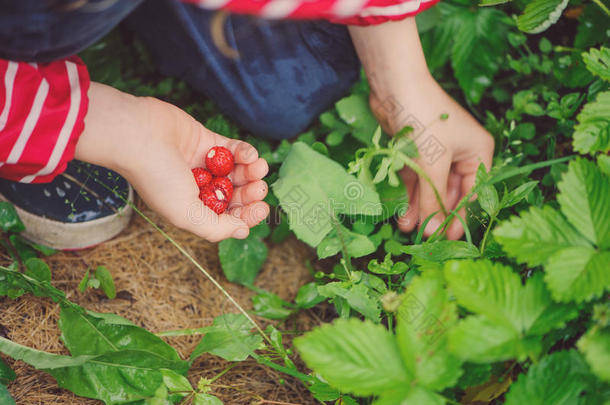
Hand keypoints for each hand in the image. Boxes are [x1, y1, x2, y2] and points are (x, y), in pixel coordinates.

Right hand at [76, 83, 268, 241]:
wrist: (138, 135)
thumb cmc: (157, 177)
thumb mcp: (185, 213)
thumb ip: (215, 227)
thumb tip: (242, 231)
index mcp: (192, 209)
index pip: (227, 217)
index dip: (247, 215)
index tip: (261, 209)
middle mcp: (199, 188)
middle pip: (236, 195)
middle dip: (252, 193)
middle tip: (259, 188)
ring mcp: (204, 164)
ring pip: (238, 172)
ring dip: (253, 171)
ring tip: (258, 168)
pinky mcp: (207, 141)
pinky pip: (233, 149)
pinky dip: (246, 152)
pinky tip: (250, 155)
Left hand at [371, 79, 493, 239]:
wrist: (395, 87)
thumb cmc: (424, 120)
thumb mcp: (433, 164)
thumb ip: (433, 200)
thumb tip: (432, 232)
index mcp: (478, 153)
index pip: (473, 193)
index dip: (460, 217)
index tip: (448, 239)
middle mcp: (461, 154)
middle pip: (450, 193)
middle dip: (435, 214)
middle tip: (423, 238)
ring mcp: (438, 154)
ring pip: (431, 189)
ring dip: (420, 208)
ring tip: (406, 229)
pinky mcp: (417, 153)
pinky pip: (417, 180)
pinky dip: (410, 196)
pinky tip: (403, 215)